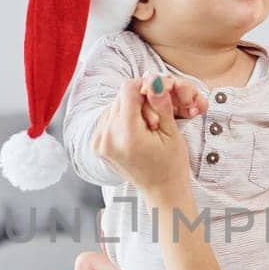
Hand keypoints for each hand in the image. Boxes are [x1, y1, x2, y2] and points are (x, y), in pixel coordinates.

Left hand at [91, 76, 192, 197]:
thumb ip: (160, 103)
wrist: (161, 191)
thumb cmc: (171, 164)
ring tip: (145, 127)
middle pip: (120, 98)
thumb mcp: (171, 132)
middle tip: (155, 115)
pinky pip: (107, 119)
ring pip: (113, 106)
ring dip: (129, 109)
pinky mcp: (97, 146)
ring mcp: (99, 143)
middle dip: (138, 100)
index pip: (128, 90)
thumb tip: (154, 79)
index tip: (156, 92)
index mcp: (127, 134)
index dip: (144, 86)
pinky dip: (120, 119)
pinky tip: (134, 132)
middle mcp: (107, 137)